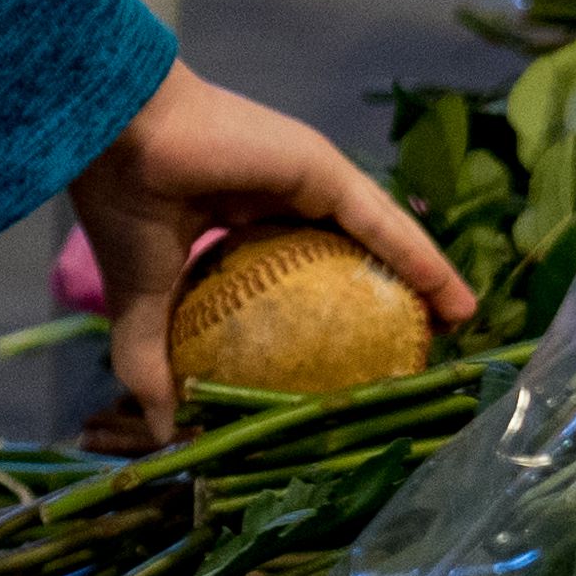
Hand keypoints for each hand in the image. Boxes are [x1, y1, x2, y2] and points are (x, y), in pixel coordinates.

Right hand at [66, 61, 478, 448]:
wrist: (117, 140)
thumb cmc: (123, 207)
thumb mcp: (141, 301)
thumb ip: (152, 362)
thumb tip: (164, 434)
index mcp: (233, 220)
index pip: (295, 272)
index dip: (325, 312)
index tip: (348, 358)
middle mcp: (279, 197)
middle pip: (347, 254)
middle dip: (384, 297)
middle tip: (415, 347)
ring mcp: (308, 181)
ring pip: (376, 239)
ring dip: (420, 281)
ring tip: (458, 323)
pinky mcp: (325, 169)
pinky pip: (382, 224)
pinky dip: (421, 261)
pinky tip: (455, 299)